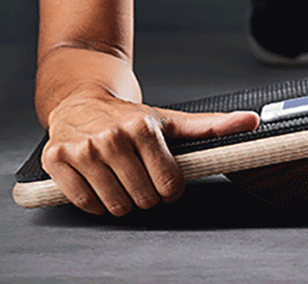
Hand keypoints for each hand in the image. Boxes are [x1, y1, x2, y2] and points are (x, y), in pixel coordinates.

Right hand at [41, 90, 258, 215]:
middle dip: (145, 194)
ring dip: (121, 201)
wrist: (81, 102)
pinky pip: (83, 203)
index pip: (169, 185)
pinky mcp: (56, 160)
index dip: (170, 188)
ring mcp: (82, 150)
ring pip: (114, 205)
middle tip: (139, 176)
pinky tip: (98, 181)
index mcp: (143, 128)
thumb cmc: (129, 119)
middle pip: (143, 199)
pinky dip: (93, 201)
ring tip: (119, 178)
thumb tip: (251, 122)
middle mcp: (112, 137)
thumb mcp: (171, 121)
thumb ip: (213, 127)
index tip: (164, 179)